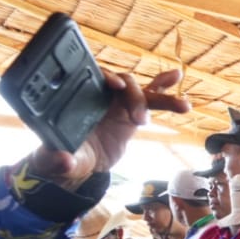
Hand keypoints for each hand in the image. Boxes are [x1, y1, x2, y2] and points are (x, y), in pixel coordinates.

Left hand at [27, 69, 189, 187]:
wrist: (82, 162)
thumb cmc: (67, 156)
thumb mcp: (56, 161)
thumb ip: (56, 160)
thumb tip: (62, 160)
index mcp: (79, 99)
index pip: (92, 77)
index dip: (105, 76)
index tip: (114, 85)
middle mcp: (100, 95)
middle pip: (122, 83)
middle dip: (134, 97)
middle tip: (139, 120)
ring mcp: (118, 102)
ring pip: (141, 91)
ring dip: (163, 96)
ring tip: (183, 106)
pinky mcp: (132, 111)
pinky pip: (152, 96)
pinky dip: (166, 89)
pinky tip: (177, 77)